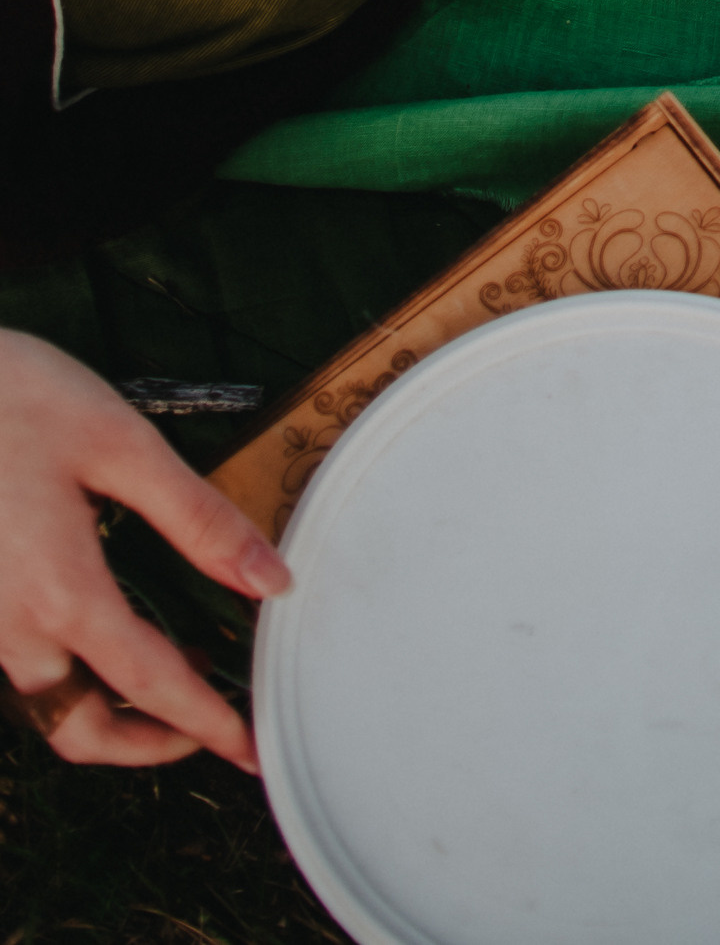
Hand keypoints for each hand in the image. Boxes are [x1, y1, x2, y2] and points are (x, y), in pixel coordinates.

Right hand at [0, 331, 289, 768]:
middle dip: (148, 744)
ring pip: (45, 705)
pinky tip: (105, 628)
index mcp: (61, 592)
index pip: (148, 681)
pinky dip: (70, 676)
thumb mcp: (121, 443)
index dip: (206, 721)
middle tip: (210, 725)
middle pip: (81, 727)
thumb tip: (268, 577)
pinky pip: (20, 667)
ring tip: (176, 668)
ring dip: (108, 710)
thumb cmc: (12, 399)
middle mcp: (11, 626)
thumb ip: (196, 518)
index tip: (248, 747)